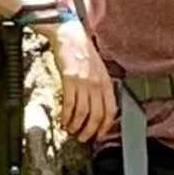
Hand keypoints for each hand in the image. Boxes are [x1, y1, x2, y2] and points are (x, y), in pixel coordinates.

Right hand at [50, 21, 116, 142]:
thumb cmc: (82, 52)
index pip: (111, 110)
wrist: (69, 36)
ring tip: (71, 131)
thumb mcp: (98, 69)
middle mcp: (97, 83)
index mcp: (106, 81)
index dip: (105, 126)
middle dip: (89, 131)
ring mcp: (84, 81)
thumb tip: (99, 107)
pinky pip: (69, 104)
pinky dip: (66, 116)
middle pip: (97, 115)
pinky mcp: (69, 79)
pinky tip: (63, 121)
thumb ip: (100, 86)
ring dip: (76, 126)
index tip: (99, 135)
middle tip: (83, 138)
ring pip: (83, 113)